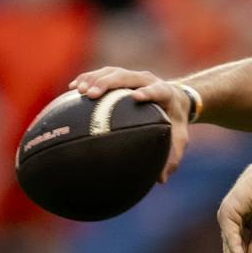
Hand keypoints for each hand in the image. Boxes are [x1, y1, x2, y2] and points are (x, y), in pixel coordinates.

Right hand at [67, 67, 191, 182]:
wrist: (175, 99)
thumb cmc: (174, 121)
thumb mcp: (178, 138)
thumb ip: (172, 157)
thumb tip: (161, 180)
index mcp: (165, 93)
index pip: (157, 90)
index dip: (147, 92)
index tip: (136, 97)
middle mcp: (147, 79)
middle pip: (126, 77)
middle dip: (108, 83)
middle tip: (91, 94)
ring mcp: (132, 76)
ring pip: (111, 72)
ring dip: (94, 79)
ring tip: (79, 90)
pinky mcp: (120, 75)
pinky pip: (102, 73)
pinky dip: (88, 78)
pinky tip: (72, 88)